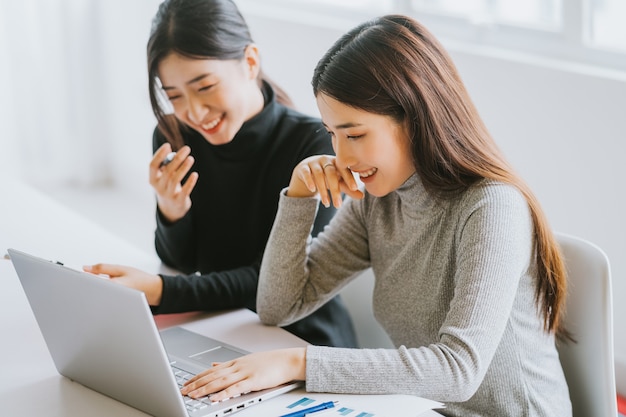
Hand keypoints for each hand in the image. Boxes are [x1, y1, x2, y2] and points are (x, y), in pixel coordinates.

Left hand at [83, 264, 162, 305]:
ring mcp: (111, 303)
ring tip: (89, 287)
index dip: (81, 279)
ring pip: (94, 299)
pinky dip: (96, 297)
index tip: (73, 276)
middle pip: (91, 292)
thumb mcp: (122, 269)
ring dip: (90, 292)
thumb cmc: (140, 280)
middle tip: (78, 282)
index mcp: (113, 285)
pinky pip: (99, 302)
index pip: (92, 282)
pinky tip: (97, 293)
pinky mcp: (112, 307)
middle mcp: (111, 297)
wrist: (153, 291)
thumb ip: (103, 268)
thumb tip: (86, 268)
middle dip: (84, 287)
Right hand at [149, 143, 198, 222]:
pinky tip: (195, 174)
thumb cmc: (168, 185)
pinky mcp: (179, 201)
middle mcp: (158, 187)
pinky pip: (185, 191)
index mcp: (152, 179)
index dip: (159, 155)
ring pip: (176, 179)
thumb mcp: (164, 176)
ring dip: (184, 168)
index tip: (168, 145)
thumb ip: (166, 165)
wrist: (172, 208)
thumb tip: (172, 151)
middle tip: (187, 148)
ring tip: (191, 158)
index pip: (153, 165)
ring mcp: (168, 195)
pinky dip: (190, 182)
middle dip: (177, 159)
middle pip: (167, 171)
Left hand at [181, 348, 305, 401]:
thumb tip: (214, 365)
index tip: (186, 383)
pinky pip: (236, 388)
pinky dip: (225, 393)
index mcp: (235, 362)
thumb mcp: (247, 360)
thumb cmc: (270, 362)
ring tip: (193, 395)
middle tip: (184, 391)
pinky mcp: (254, 381)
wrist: (288, 360)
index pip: (211, 370)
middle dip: (197, 384)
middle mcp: (237, 367)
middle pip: (213, 376)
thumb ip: (229, 365)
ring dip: (205, 389)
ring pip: (221, 381)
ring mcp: (245, 373)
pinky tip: (216, 398)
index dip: (197, 377)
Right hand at [287, 155, 363, 207]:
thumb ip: (348, 189)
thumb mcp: (337, 183)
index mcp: (336, 162)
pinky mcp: (303, 167)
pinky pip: (306, 173)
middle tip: (338, 205)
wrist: (305, 174)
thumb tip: (362, 196)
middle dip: (335, 189)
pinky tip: (313, 190)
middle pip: (331, 173)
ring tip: (327, 204)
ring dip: (323, 190)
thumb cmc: (326, 178)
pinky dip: (310, 181)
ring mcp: (313, 162)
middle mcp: (325, 160)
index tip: (354, 188)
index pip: (344, 169)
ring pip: (319, 174)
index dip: (349, 178)